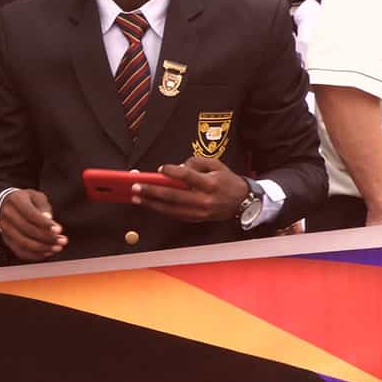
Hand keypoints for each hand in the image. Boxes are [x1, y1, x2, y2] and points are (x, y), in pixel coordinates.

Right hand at [0, 188, 64, 260]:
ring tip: (57, 248)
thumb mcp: (36, 196)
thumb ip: (43, 207)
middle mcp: (7, 214)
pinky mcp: (6, 239)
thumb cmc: (26, 200)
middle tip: (62, 241)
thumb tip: (48, 218)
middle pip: (26, 229)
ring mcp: (5, 228)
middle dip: (47, 237)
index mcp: (16, 200)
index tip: (59, 230)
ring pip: (23, 243)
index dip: (44, 223)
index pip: (30, 214)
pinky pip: (19, 251)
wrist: (6, 204)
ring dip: (42, 248)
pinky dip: (34, 255)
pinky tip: (47, 253)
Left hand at [135, 157, 250, 221]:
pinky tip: (150, 205)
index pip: (187, 177)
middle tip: (137, 187)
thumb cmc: (227, 181)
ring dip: (151, 204)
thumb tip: (177, 167)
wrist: (244, 201)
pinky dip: (161, 210)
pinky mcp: (197, 219)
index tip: (160, 168)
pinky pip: (175, 215)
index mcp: (210, 184)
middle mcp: (204, 199)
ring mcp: (200, 212)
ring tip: (137, 198)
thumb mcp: (216, 165)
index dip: (172, 172)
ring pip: (171, 209)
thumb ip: (196, 162)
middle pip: (174, 196)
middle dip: (152, 191)